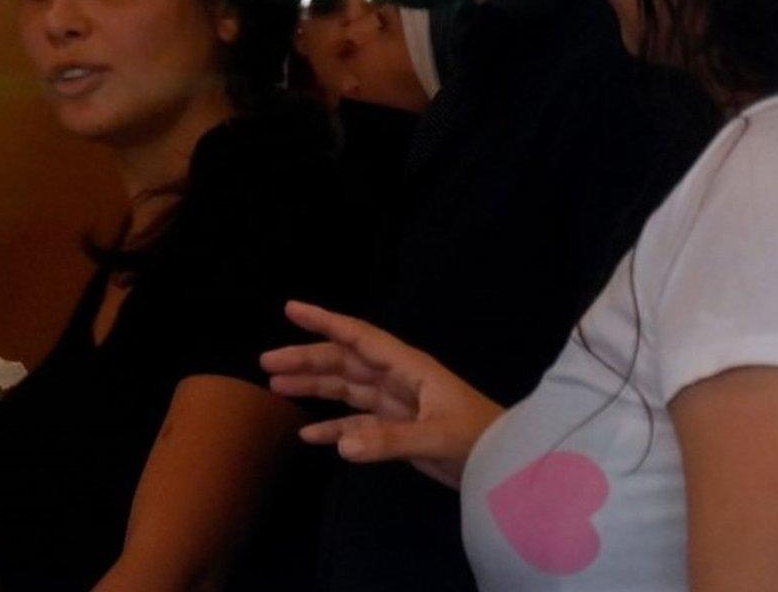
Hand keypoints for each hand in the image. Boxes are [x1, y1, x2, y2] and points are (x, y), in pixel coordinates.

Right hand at [260, 300, 502, 488]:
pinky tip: (309, 435)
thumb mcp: (438, 437)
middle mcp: (398, 380)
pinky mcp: (397, 431)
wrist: (510, 468)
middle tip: (267, 362)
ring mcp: (396, 405)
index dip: (325, 321)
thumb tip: (340, 447)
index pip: (359, 337)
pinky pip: (356, 424)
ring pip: (346, 389)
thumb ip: (390, 440)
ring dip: (313, 387)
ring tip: (275, 387)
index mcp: (409, 368)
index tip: (290, 308)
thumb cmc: (482, 441)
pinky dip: (333, 428)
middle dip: (307, 359)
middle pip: (344, 362)